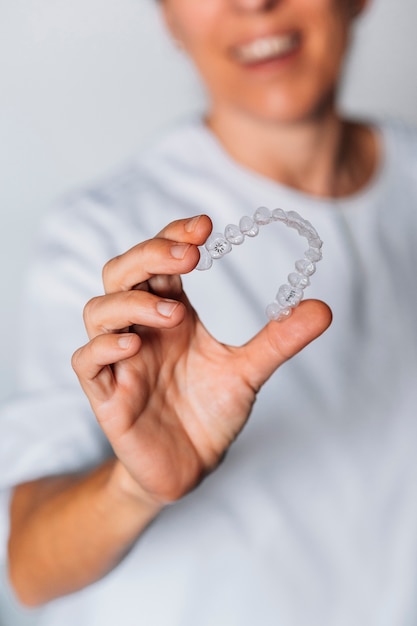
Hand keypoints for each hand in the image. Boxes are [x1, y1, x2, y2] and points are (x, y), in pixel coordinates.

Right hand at [72, 215, 330, 503]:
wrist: (190, 466)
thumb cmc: (210, 412)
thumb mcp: (247, 372)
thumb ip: (278, 340)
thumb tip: (324, 308)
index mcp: (170, 314)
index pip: (159, 261)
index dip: (174, 237)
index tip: (205, 226)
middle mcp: (141, 328)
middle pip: (122, 272)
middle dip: (149, 255)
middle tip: (189, 256)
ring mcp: (119, 359)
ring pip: (99, 310)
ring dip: (132, 302)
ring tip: (174, 313)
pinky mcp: (106, 395)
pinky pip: (87, 360)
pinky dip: (106, 347)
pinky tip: (135, 347)